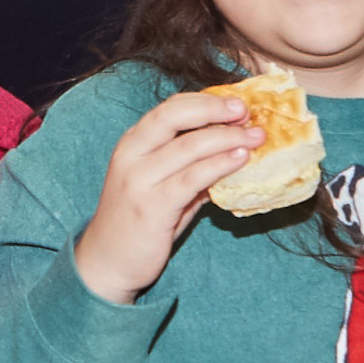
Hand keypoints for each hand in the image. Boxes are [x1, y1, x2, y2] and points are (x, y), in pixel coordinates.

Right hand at [71, 90, 264, 305]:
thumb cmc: (138, 221)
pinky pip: (192, 178)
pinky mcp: (152, 207)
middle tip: (246, 112)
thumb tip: (234, 147)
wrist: (107, 262)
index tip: (236, 103)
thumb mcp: (159, 185)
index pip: (170, 108)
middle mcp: (131, 155)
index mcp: (132, 143)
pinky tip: (240, 160)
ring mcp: (139, 180)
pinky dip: (220, 165)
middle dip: (215, 109)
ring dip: (228, 138)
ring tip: (256, 137)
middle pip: (174, 116)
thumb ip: (188, 166)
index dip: (205, 101)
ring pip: (189, 146)